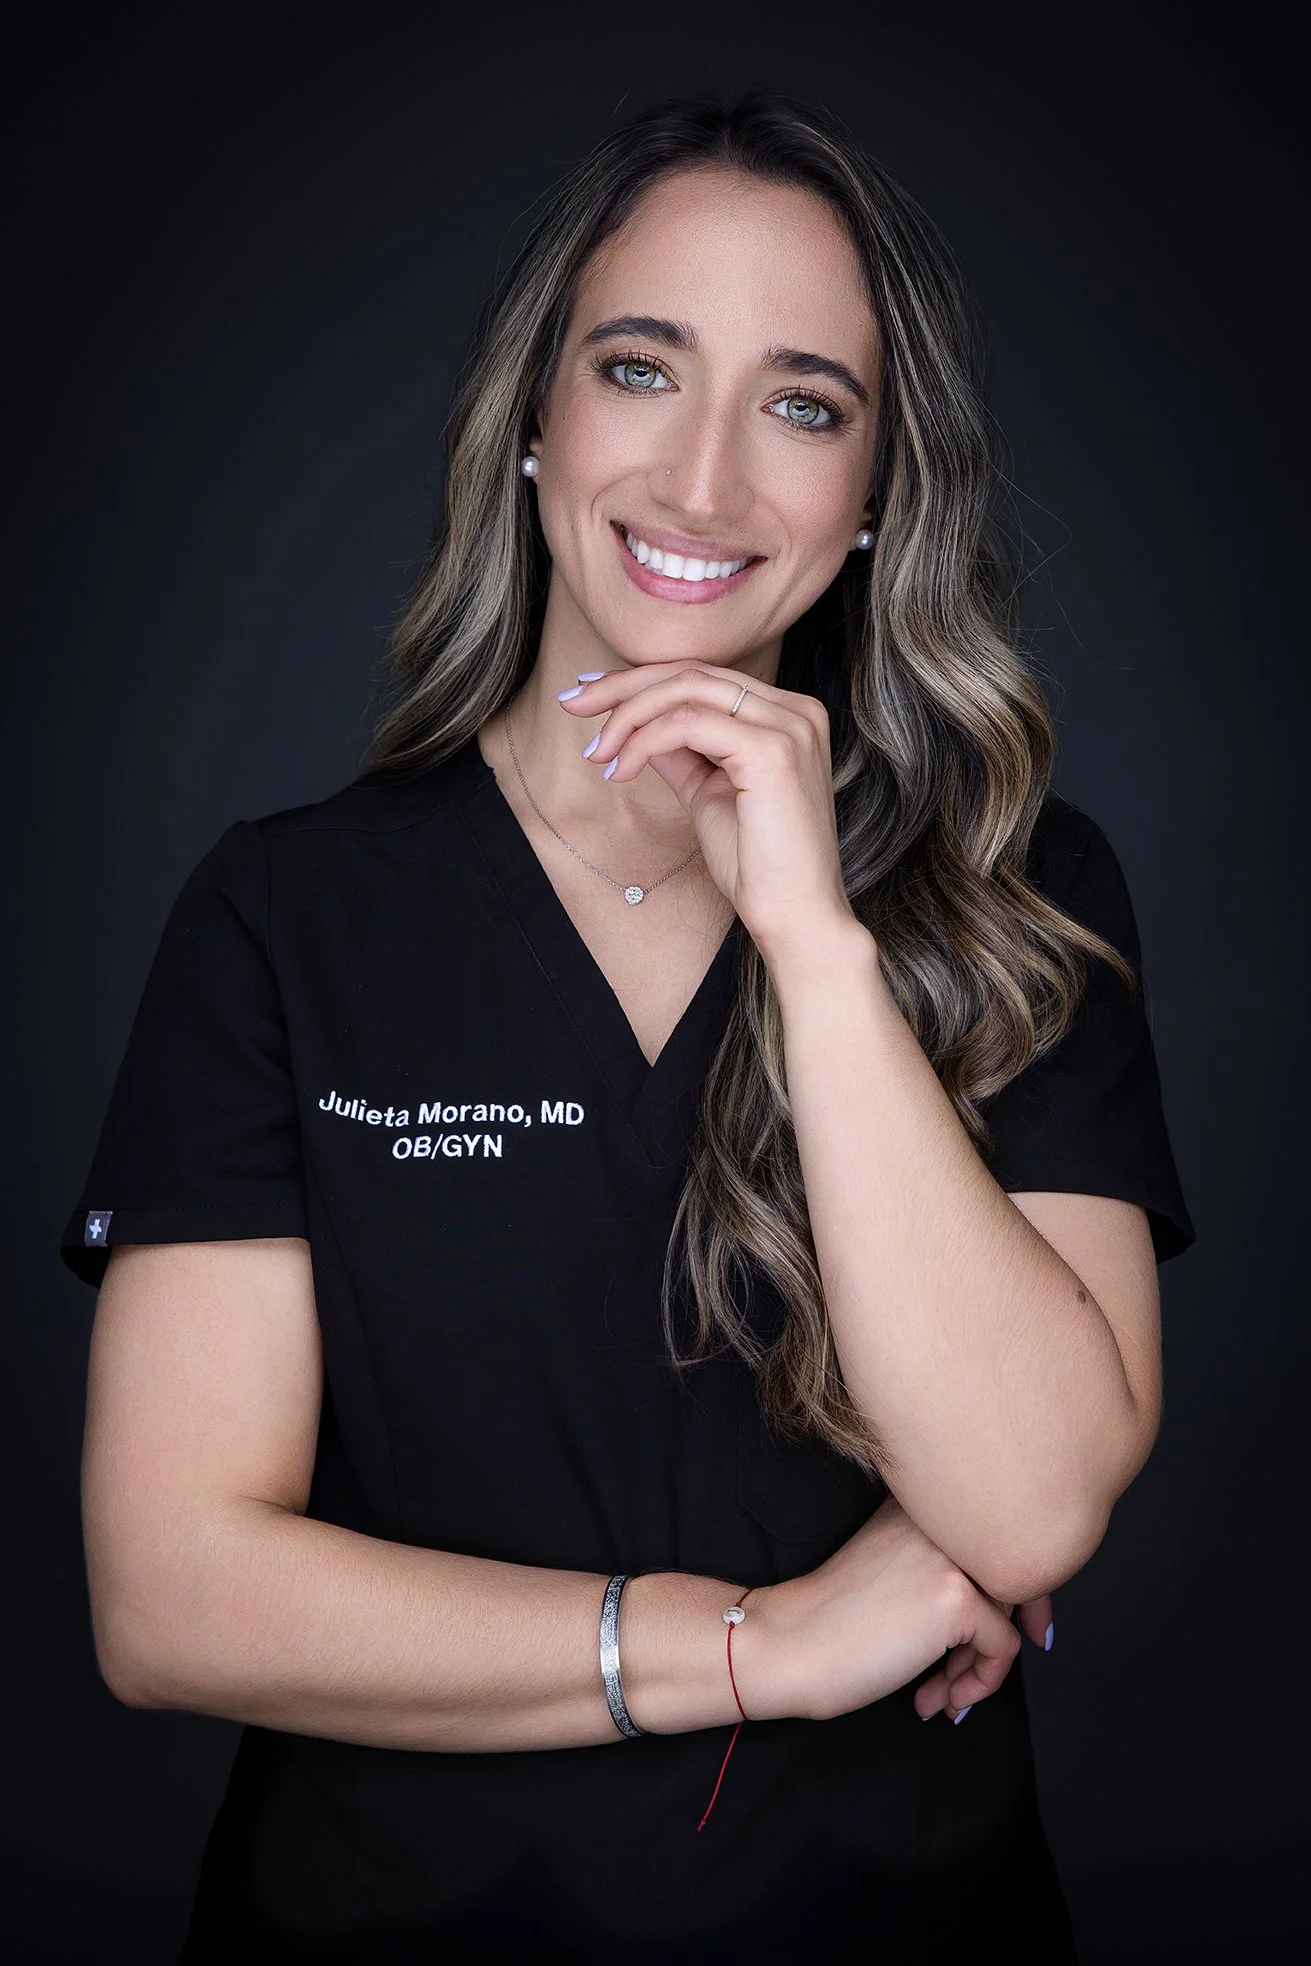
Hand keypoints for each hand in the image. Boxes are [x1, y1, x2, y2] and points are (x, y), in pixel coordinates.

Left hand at [558, 663, 855, 963]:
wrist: (796, 919)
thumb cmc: (758, 868)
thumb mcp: (709, 795)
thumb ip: (681, 754)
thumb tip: (638, 727)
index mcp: (788, 717)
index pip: (705, 678)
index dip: (642, 681)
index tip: (593, 695)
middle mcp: (796, 711)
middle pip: (693, 673)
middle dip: (623, 686)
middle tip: (572, 703)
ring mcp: (789, 726)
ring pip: (687, 689)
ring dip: (627, 715)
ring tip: (596, 751)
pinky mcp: (772, 749)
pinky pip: (687, 724)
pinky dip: (644, 741)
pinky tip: (620, 769)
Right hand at [733, 1494, 1044, 1724]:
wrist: (788, 1644)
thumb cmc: (829, 1619)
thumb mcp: (893, 1569)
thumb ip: (942, 1569)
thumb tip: (1015, 1606)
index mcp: (919, 1506)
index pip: (994, 1538)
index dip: (1016, 1590)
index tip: (1024, 1626)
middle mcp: (940, 1520)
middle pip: (1009, 1575)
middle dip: (995, 1636)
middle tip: (965, 1678)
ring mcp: (950, 1557)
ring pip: (1009, 1613)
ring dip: (978, 1665)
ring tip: (941, 1693)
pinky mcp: (956, 1599)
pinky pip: (1004, 1649)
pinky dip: (980, 1682)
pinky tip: (941, 1698)